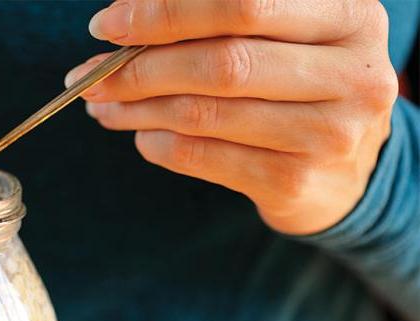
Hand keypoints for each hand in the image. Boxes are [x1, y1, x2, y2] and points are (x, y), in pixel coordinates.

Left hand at [68, 0, 397, 234]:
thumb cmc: (298, 87)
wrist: (344, 174)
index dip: (165, 12)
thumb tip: (124, 18)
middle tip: (90, 75)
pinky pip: (203, 157)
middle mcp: (352, 72)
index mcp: (348, 14)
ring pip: (205, 113)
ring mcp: (328, 133)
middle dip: (141, 67)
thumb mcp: (279, 38)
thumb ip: (217, 21)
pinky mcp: (294, 181)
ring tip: (102, 105)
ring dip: (137, 108)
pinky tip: (140, 134)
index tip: (107, 24)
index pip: (243, 3)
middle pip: (223, 62)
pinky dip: (158, 144)